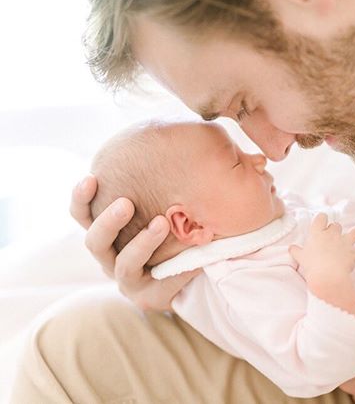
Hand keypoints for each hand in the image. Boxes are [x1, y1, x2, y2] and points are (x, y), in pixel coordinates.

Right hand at [70, 175, 200, 310]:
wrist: (198, 264)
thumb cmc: (179, 224)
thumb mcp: (172, 198)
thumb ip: (170, 173)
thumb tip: (184, 134)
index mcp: (110, 228)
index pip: (84, 212)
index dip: (82, 198)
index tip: (91, 178)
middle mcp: (110, 253)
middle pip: (94, 239)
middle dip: (108, 220)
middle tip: (126, 203)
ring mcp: (125, 275)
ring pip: (120, 262)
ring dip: (141, 242)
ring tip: (161, 223)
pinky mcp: (144, 293)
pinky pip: (153, 283)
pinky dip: (170, 267)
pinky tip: (190, 256)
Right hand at [288, 213, 354, 279]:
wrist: (327, 274)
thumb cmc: (311, 265)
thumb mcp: (300, 257)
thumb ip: (296, 251)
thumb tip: (292, 248)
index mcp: (317, 233)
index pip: (321, 218)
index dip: (321, 219)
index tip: (321, 221)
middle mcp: (332, 234)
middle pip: (336, 226)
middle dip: (336, 229)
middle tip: (334, 234)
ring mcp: (345, 242)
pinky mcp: (354, 253)